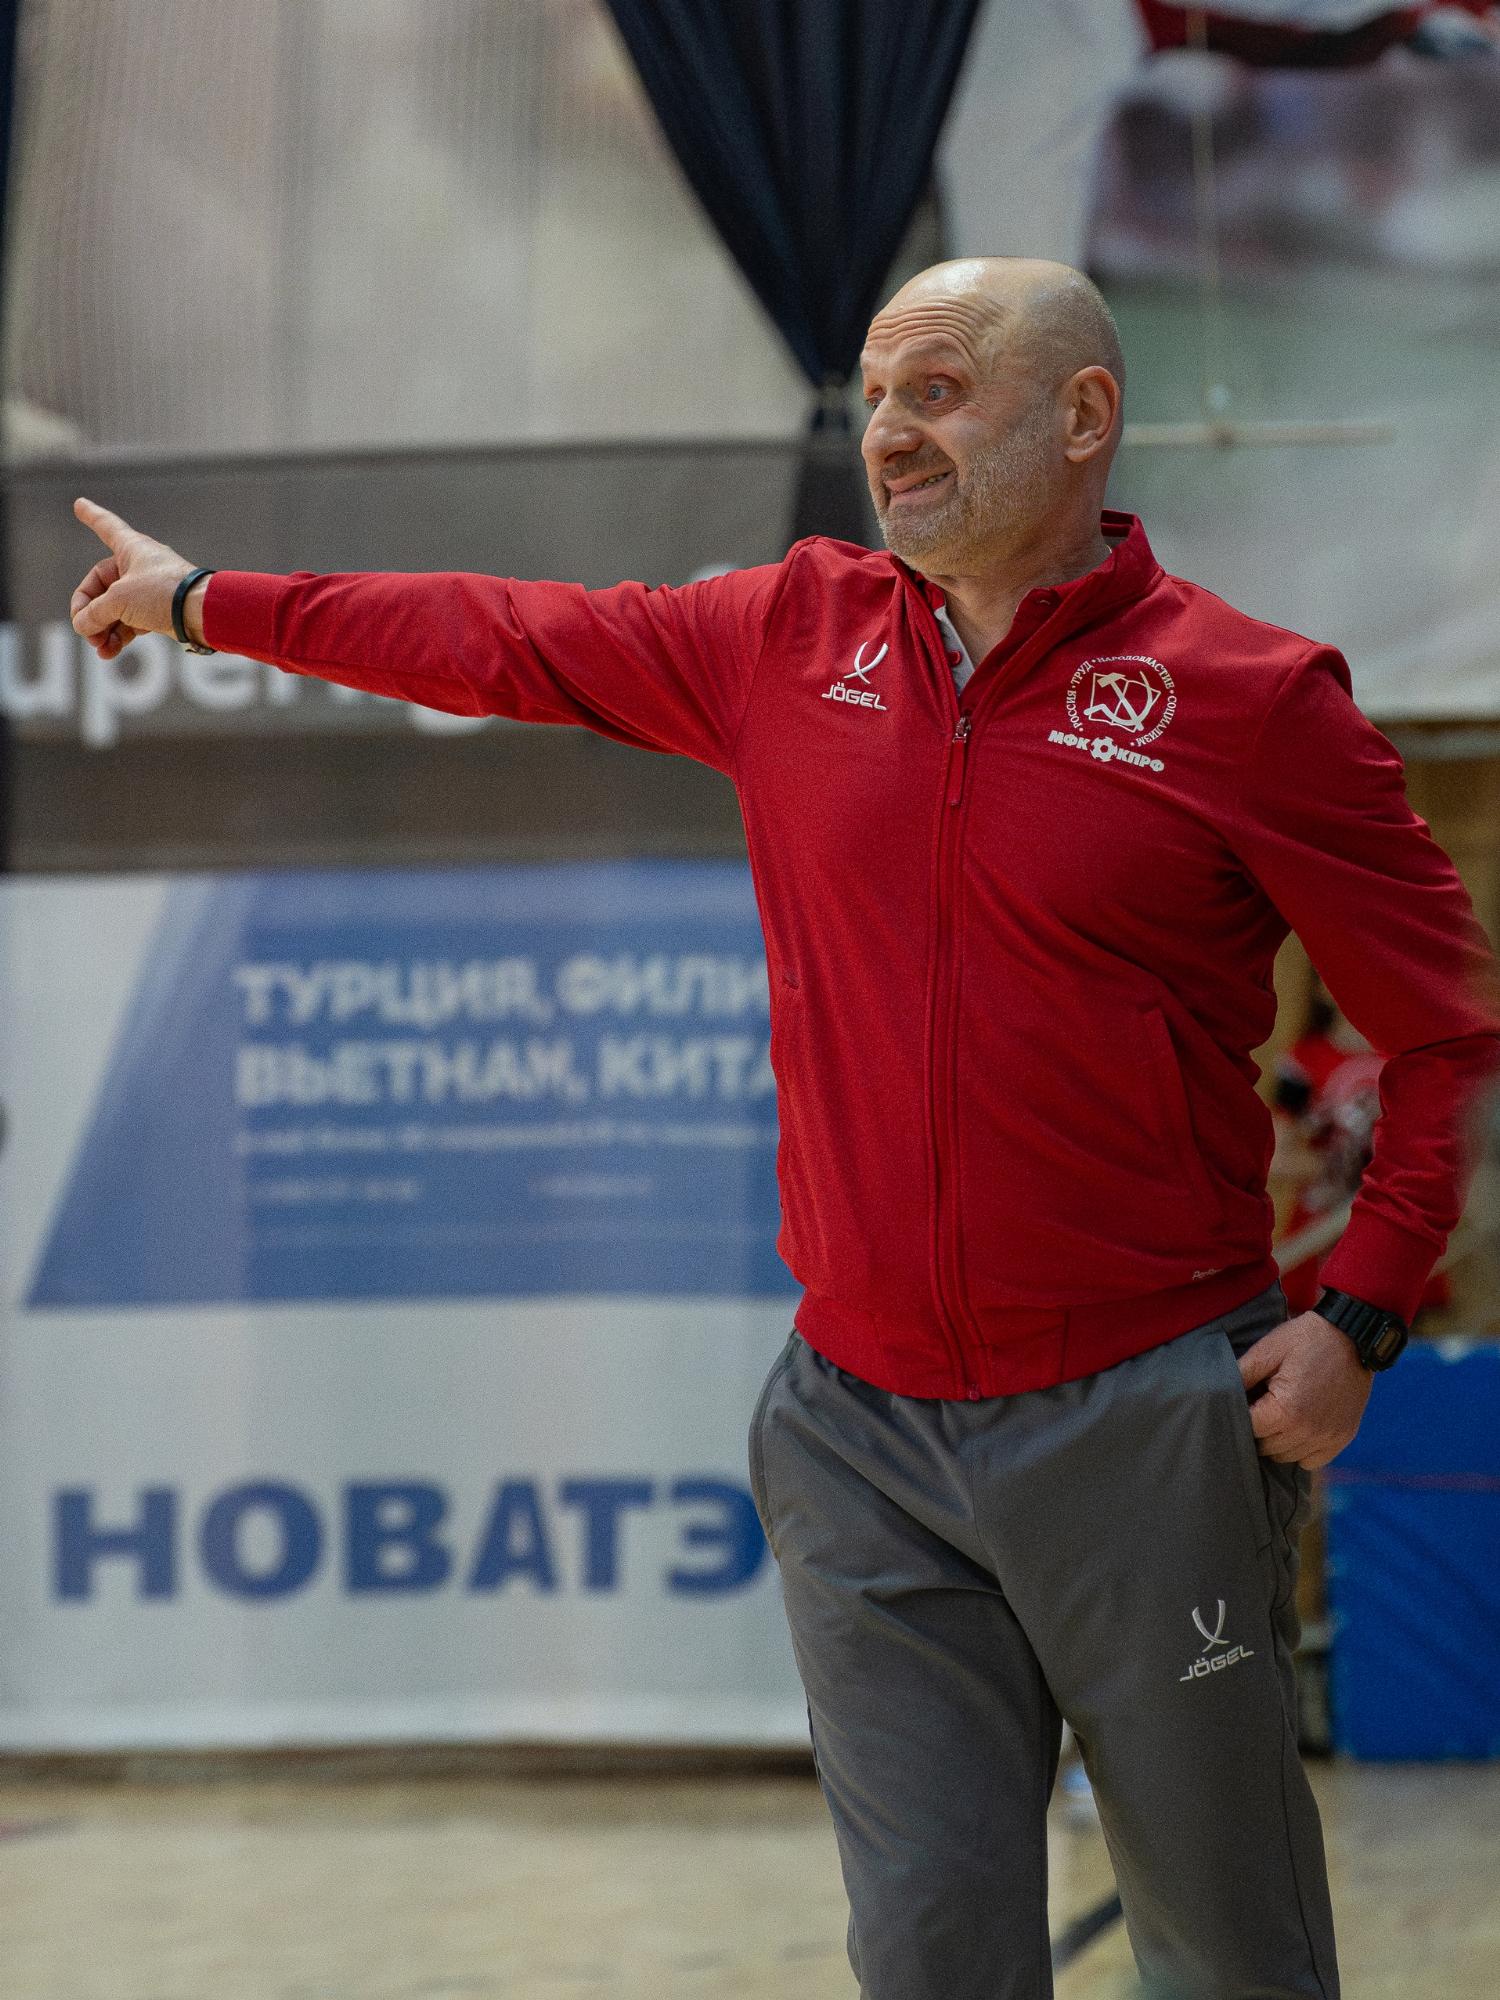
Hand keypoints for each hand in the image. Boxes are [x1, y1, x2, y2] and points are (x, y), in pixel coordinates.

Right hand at [70, 496, 199, 659]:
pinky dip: (118, 636)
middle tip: (86, 632)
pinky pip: (130, 622)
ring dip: (103, 629)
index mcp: (131, 547)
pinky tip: (109, 652)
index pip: (106, 527)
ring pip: (115, 608)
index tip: (79, 504)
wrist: (203, 614)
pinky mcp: (158, 611)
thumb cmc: (164, 594)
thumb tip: (83, 626)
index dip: (92, 516)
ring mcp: (149, 589)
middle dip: (90, 611)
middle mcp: (139, 565)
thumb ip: (95, 612)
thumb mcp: (119, 600)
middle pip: (101, 586)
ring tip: (98, 648)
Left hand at [1237, 1310, 1373, 1469]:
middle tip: (1262, 1404)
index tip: (1246, 1401)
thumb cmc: (1306, 1340)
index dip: (1241, 1415)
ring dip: (1278, 1441)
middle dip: (1259, 1428)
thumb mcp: (1268, 1350)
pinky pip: (1311, 1461)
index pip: (1248, 1430)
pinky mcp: (1342, 1438)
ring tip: (1280, 1414)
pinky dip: (1301, 1449)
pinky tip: (1298, 1427)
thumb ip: (1241, 1374)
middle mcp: (1308, 1432)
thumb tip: (1217, 1392)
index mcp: (1286, 1412)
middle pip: (1265, 1447)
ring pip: (1286, 1457)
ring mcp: (1327, 1438)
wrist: (1352, 1336)